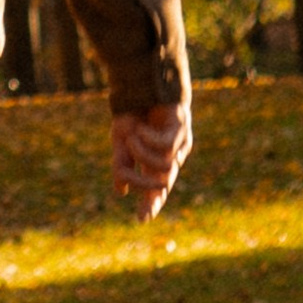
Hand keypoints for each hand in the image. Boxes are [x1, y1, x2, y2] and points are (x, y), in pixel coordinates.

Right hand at [112, 97, 190, 219]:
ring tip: (132, 136)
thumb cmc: (133, 112)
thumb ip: (122, 165)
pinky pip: (166, 146)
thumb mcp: (121, 141)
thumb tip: (120, 192)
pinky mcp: (182, 129)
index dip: (150, 203)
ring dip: (141, 153)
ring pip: (163, 164)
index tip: (141, 219)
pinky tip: (141, 129)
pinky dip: (148, 140)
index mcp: (154, 160)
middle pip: (165, 183)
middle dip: (154, 196)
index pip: (155, 188)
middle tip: (146, 210)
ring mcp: (179, 143)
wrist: (142, 83)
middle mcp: (169, 155)